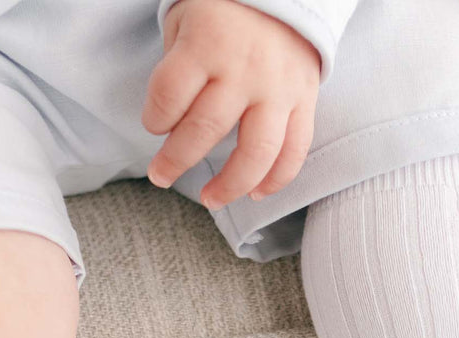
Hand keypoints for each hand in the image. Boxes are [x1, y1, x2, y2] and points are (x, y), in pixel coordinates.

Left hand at [143, 0, 320, 208]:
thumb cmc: (225, 11)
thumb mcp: (189, 22)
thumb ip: (179, 69)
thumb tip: (172, 126)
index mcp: (208, 42)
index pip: (169, 95)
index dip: (154, 118)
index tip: (154, 125)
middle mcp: (245, 69)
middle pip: (205, 129)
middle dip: (175, 160)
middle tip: (161, 176)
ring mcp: (279, 88)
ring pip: (255, 153)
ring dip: (229, 185)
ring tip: (210, 198)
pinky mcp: (305, 101)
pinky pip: (294, 151)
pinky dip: (275, 180)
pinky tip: (254, 194)